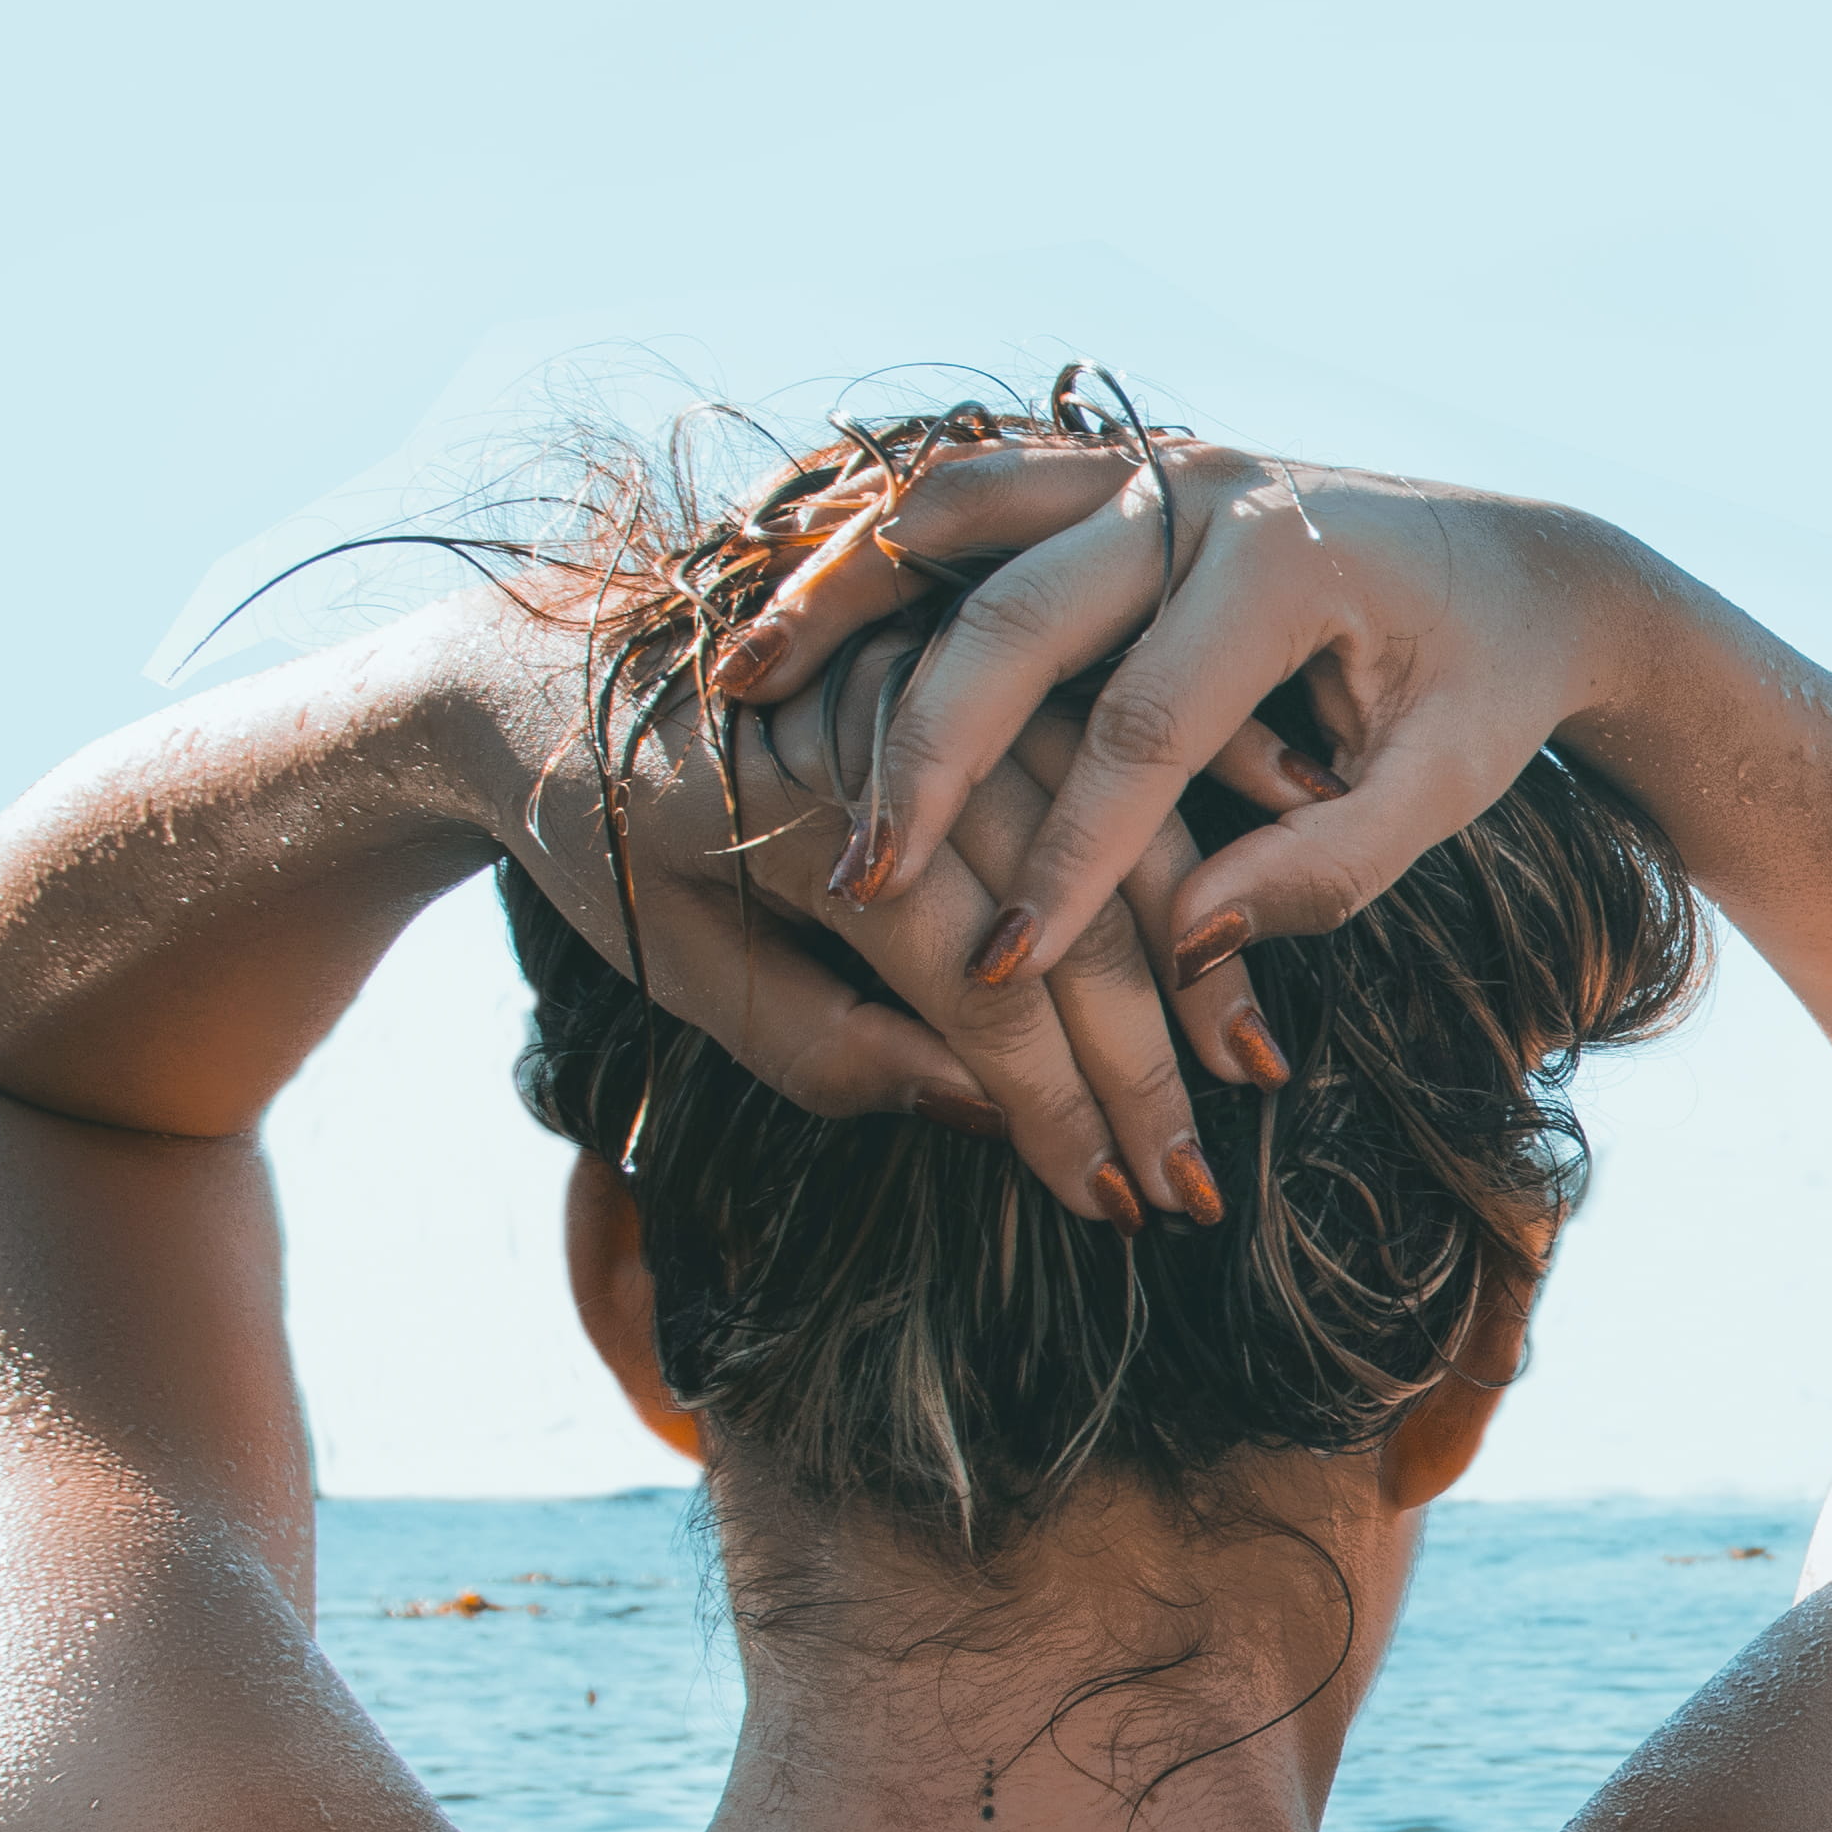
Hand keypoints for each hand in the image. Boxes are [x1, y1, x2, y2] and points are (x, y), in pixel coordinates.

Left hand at [453, 586, 1250, 1228]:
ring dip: (1195, 948)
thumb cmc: (594, 844)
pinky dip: (1211, 779)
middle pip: (1064, 911)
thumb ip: (824, 1050)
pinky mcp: (976, 630)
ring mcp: (944, 659)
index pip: (977, 987)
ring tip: (1251, 1067)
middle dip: (1142, 1067)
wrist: (534, 665)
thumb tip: (984, 1105)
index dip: (1055, 1105)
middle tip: (1195, 1186)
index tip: (1113, 1201)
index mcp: (806, 811)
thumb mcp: (676, 969)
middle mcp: (891, 719)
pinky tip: (1296, 831)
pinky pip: (1119, 709)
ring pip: (1115, 810)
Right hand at [708, 435, 1637, 1026]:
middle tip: (859, 873)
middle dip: (928, 754)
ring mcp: (1142, 461)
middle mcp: (1200, 488)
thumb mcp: (1444, 789)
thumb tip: (1199, 941)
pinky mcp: (1107, 469)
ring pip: (956, 519)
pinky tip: (792, 622)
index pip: (1147, 727)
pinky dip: (872, 550)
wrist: (1522, 565)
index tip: (1002, 967)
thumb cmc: (1485, 691)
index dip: (1071, 856)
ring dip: (846, 603)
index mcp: (1286, 562)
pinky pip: (965, 494)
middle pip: (1018, 617)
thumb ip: (1330, 868)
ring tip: (744, 695)